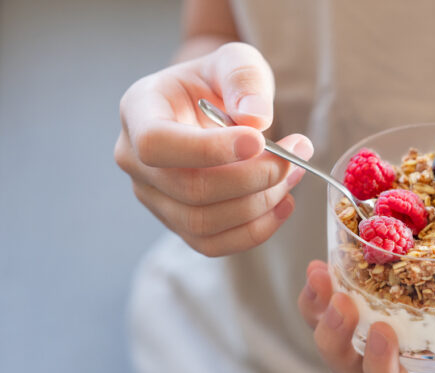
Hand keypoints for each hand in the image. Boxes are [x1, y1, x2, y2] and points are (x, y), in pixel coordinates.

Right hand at [114, 42, 312, 256]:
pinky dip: (255, 231)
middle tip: (294, 156)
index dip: (209, 150)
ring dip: (259, 204)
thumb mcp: (236, 61)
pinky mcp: (179, 223)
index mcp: (139, 111)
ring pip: (203, 223)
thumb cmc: (221, 82)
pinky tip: (283, 204)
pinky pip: (213, 244)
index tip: (259, 141)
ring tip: (293, 173)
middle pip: (189, 190)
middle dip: (253, 178)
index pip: (157, 143)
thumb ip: (245, 79)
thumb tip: (256, 119)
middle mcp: (135, 160)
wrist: (215, 106)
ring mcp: (154, 197)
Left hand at [297, 197, 434, 372]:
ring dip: (320, 305)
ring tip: (320, 272)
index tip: (382, 330)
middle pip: (354, 363)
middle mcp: (417, 339)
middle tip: (336, 297)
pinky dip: (337, 266)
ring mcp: (403, 301)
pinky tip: (335, 244)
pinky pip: (351, 276)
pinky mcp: (397, 263)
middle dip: (333, 339)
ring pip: (341, 323)